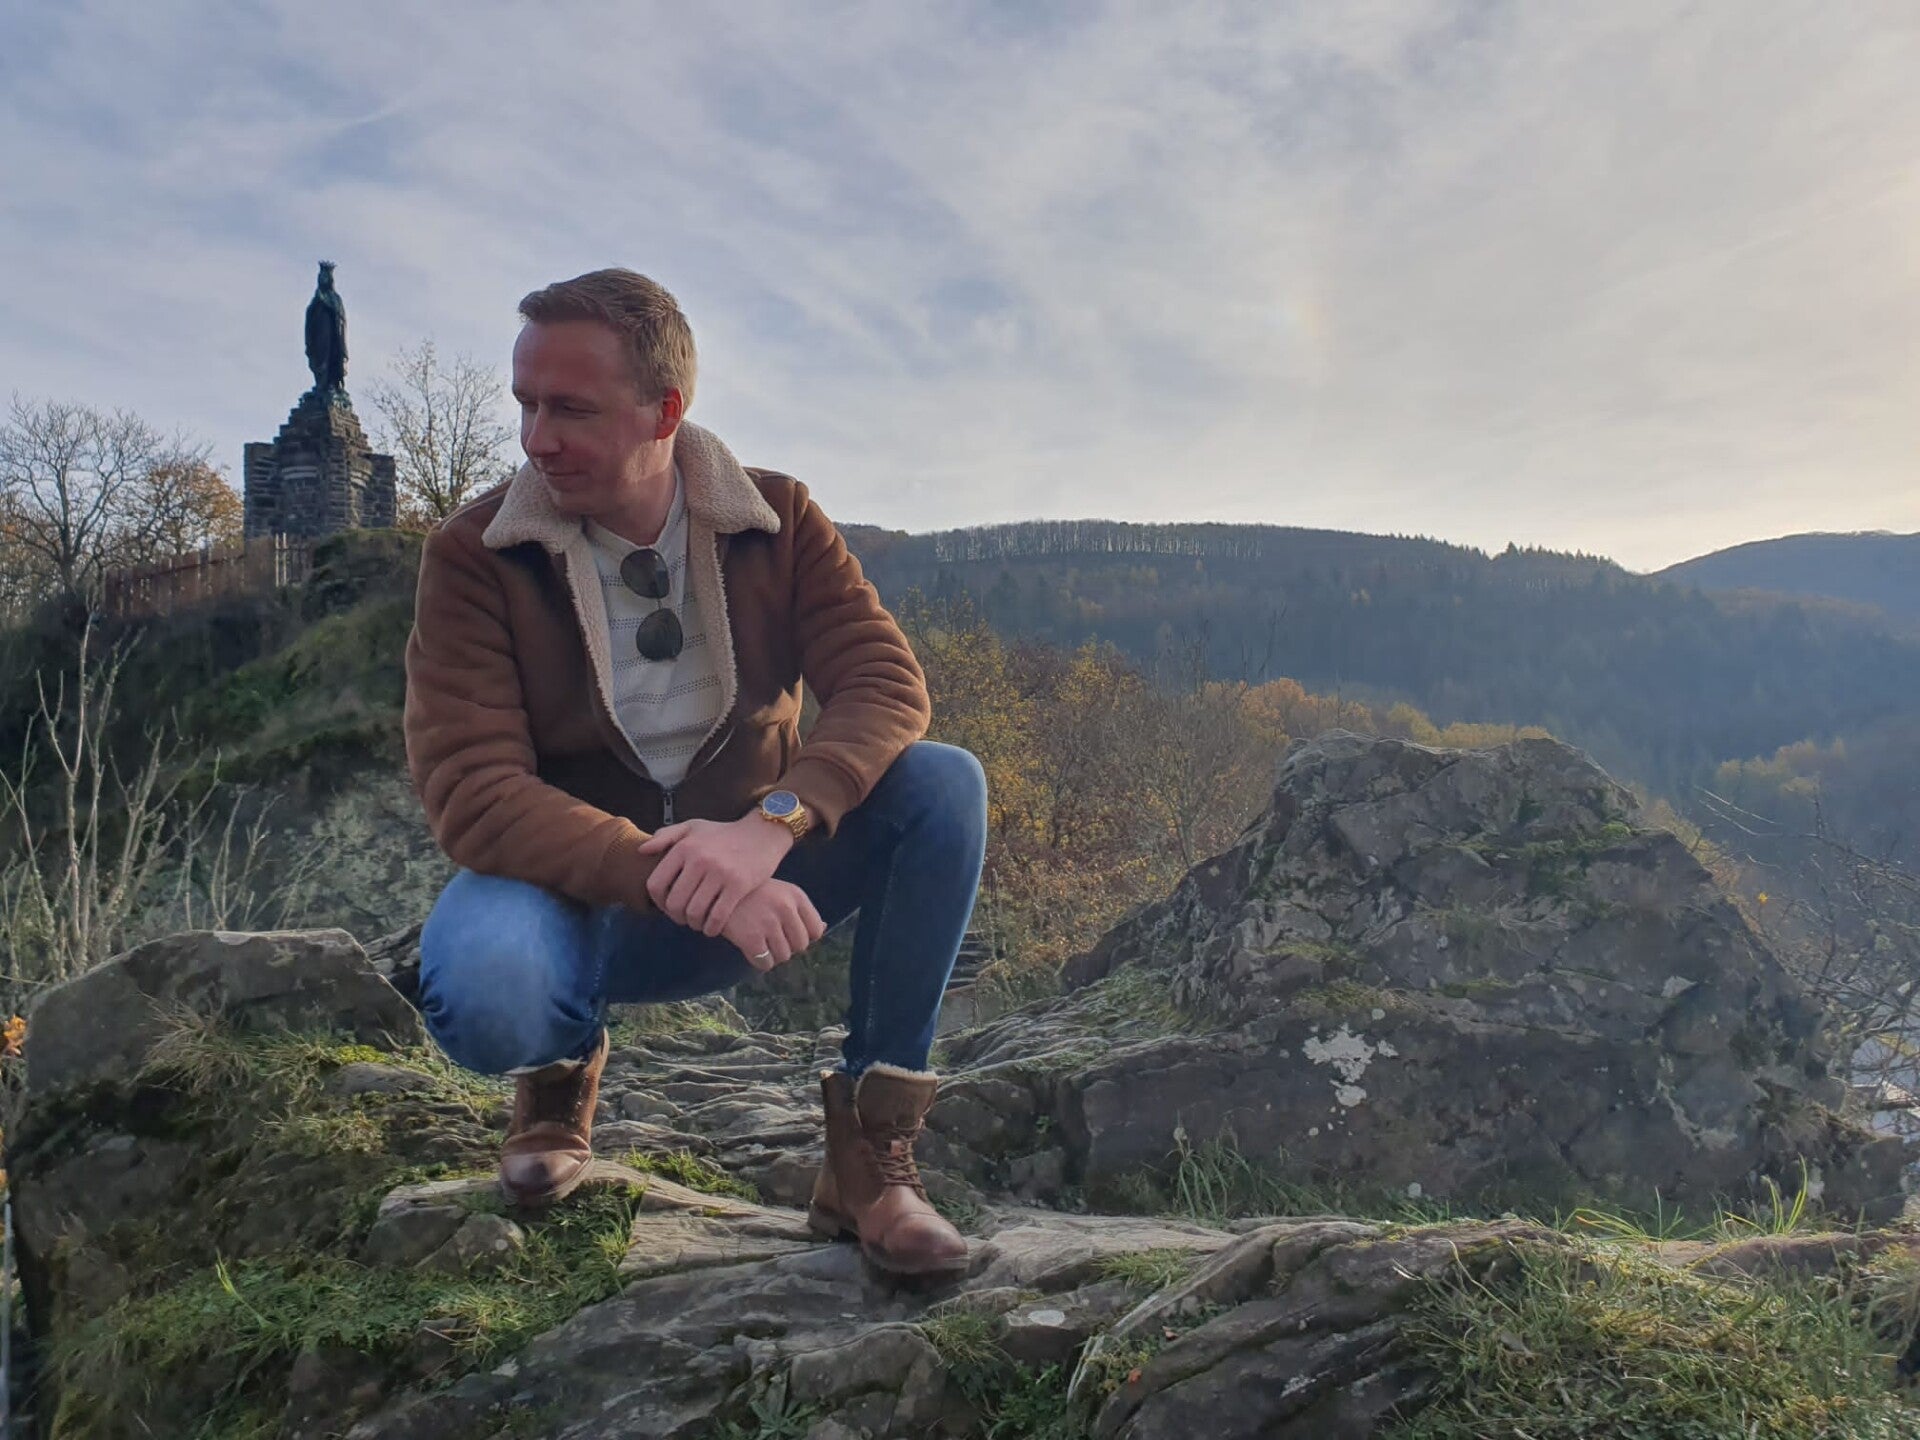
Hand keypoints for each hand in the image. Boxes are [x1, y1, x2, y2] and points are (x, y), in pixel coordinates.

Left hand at [639, 816, 792, 934]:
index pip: (656, 885)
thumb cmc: (724, 833)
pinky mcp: (739, 885)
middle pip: (674, 903)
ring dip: (694, 924)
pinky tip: (712, 928)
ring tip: (698, 923)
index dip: (657, 902)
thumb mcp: (694, 827)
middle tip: (684, 918)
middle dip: (676, 917)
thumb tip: (642, 851)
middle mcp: (699, 860)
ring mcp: (720, 873)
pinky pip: (718, 916)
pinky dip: (711, 928)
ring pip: (695, 913)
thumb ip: (666, 836)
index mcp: (684, 847)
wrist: (763, 833)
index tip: (667, 906)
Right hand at [721, 879, 826, 970]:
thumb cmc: (751, 893)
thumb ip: (800, 910)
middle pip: (800, 946)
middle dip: (788, 946)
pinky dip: (759, 962)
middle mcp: (785, 908)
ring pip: (784, 956)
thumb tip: (823, 929)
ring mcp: (768, 923)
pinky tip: (751, 949)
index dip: (804, 936)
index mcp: (796, 896)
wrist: (716, 891)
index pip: (816, 930)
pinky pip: (765, 963)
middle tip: (771, 939)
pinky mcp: (751, 938)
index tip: (789, 934)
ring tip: (761, 943)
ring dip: (773, 955)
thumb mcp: (780, 892)